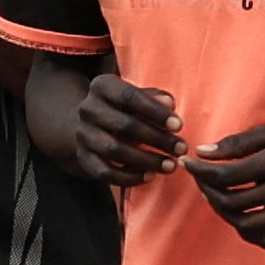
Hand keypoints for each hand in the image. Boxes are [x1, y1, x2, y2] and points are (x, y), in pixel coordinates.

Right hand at [68, 69, 185, 186]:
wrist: (89, 124)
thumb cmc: (124, 108)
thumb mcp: (137, 96)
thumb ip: (154, 97)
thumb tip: (169, 103)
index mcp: (102, 87)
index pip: (128, 97)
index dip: (155, 112)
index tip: (178, 126)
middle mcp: (88, 109)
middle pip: (123, 125)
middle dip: (157, 139)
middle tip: (181, 148)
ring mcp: (82, 135)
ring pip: (115, 151)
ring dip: (147, 160)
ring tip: (170, 165)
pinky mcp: (83, 157)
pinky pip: (104, 172)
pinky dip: (129, 177)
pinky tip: (149, 176)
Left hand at [180, 120, 264, 246]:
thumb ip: (238, 142)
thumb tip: (202, 152)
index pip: (225, 175)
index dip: (199, 172)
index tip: (188, 164)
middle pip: (231, 202)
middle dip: (207, 192)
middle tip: (203, 181)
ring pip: (245, 226)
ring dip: (224, 214)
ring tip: (219, 199)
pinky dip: (247, 231)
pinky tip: (241, 215)